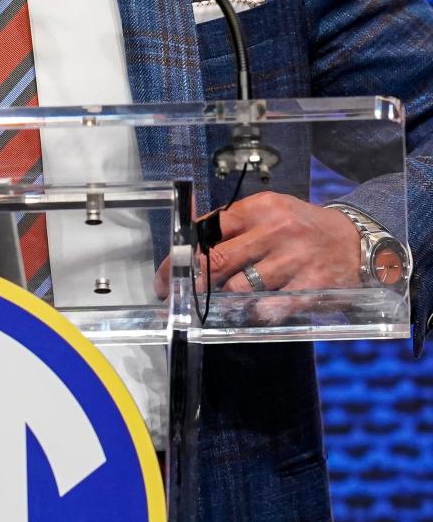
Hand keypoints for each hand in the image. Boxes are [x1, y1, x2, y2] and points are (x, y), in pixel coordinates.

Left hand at [154, 192, 360, 298]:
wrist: (356, 242)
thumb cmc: (302, 228)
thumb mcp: (268, 213)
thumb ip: (231, 224)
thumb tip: (186, 235)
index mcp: (259, 209)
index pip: (208, 229)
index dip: (180, 256)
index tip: (165, 275)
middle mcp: (276, 230)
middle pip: (218, 260)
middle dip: (192, 284)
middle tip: (179, 297)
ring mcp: (294, 258)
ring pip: (240, 287)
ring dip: (226, 298)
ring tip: (224, 301)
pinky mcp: (311, 285)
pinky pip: (270, 307)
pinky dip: (255, 312)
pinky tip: (253, 310)